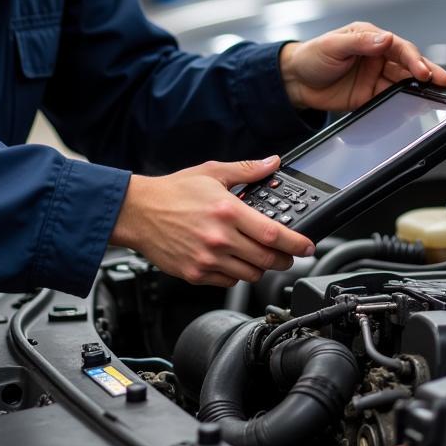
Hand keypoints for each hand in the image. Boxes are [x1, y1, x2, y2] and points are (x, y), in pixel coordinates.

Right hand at [109, 156, 314, 286]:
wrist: (137, 212)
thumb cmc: (172, 192)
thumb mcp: (211, 173)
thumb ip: (246, 170)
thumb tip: (272, 163)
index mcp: (228, 211)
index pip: (273, 234)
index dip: (297, 243)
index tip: (308, 246)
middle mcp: (220, 238)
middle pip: (267, 259)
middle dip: (284, 259)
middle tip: (288, 254)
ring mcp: (207, 259)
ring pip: (250, 274)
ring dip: (260, 267)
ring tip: (258, 255)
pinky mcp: (195, 274)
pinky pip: (228, 282)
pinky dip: (236, 274)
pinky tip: (232, 260)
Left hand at [280, 21, 445, 112]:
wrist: (295, 81)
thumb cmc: (312, 55)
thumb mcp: (333, 45)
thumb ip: (360, 42)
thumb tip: (386, 39)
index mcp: (372, 38)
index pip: (400, 47)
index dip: (413, 58)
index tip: (421, 70)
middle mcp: (378, 56)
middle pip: (409, 65)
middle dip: (428, 72)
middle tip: (445, 81)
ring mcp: (377, 77)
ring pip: (405, 82)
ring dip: (421, 89)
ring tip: (437, 96)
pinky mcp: (371, 96)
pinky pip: (392, 99)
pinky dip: (405, 104)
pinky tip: (415, 107)